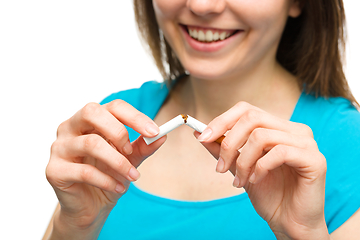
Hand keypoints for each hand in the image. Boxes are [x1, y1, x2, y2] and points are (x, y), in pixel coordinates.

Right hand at [46, 100, 164, 237]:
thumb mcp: (130, 159)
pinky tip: (118, 188)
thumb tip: (162, 136)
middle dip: (118, 131)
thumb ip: (143, 146)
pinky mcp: (54, 170)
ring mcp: (59, 147)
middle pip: (92, 112)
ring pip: (90, 143)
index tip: (155, 131)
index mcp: (90, 120)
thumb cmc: (108, 176)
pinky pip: (84, 171)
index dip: (135, 117)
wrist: (90, 207)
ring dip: (118, 162)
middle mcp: (70, 127)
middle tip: (130, 149)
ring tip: (132, 176)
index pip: (112, 106)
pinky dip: (106, 180)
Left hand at [197, 102, 329, 238]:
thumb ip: (222, 149)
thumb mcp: (238, 167)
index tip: (202, 137)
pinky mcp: (314, 159)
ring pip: (261, 136)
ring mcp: (306, 143)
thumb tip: (199, 134)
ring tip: (239, 180)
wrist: (289, 222)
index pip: (247, 110)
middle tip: (219, 167)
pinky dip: (260, 167)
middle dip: (229, 142)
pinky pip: (279, 152)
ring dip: (242, 161)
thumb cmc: (268, 194)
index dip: (222, 121)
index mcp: (278, 127)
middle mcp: (294, 129)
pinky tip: (256, 180)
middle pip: (252, 118)